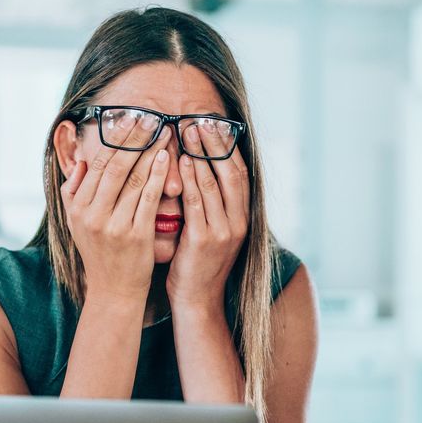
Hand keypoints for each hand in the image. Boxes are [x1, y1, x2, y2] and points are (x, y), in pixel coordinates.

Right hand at [61, 116, 172, 303]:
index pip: (96, 164)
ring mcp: (114, 225)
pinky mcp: (136, 235)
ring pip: (132, 179)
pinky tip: (166, 158)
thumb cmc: (100, 253)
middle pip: (114, 167)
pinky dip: (157, 175)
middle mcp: (92, 215)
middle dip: (133, 139)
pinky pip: (148, 198)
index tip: (128, 120)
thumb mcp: (76, 223)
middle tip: (150, 117)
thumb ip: (73, 192)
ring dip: (149, 151)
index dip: (114, 140)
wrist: (114, 291)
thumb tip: (78, 160)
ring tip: (163, 131)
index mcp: (77, 208)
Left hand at [166, 122, 249, 311]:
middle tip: (199, 120)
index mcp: (242, 218)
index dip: (227, 147)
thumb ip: (208, 205)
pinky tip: (179, 161)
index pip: (239, 173)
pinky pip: (197, 203)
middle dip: (215, 145)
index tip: (213, 124)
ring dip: (199, 155)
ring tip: (187, 132)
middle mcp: (238, 222)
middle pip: (230, 173)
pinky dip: (189, 179)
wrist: (197, 302)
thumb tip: (197, 172)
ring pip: (214, 184)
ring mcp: (224, 232)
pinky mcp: (204, 241)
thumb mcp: (210, 231)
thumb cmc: (197, 265)